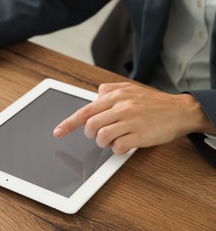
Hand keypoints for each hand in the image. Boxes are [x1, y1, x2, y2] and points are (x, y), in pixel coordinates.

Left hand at [53, 82, 215, 153]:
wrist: (181, 111)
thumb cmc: (153, 102)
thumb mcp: (131, 88)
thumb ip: (110, 89)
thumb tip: (95, 93)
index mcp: (116, 96)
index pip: (85, 111)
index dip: (69, 123)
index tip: (58, 132)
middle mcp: (122, 107)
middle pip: (91, 126)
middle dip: (90, 135)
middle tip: (97, 135)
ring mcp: (131, 122)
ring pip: (102, 137)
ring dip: (103, 143)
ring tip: (112, 140)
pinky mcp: (141, 136)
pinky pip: (119, 148)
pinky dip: (117, 149)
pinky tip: (124, 144)